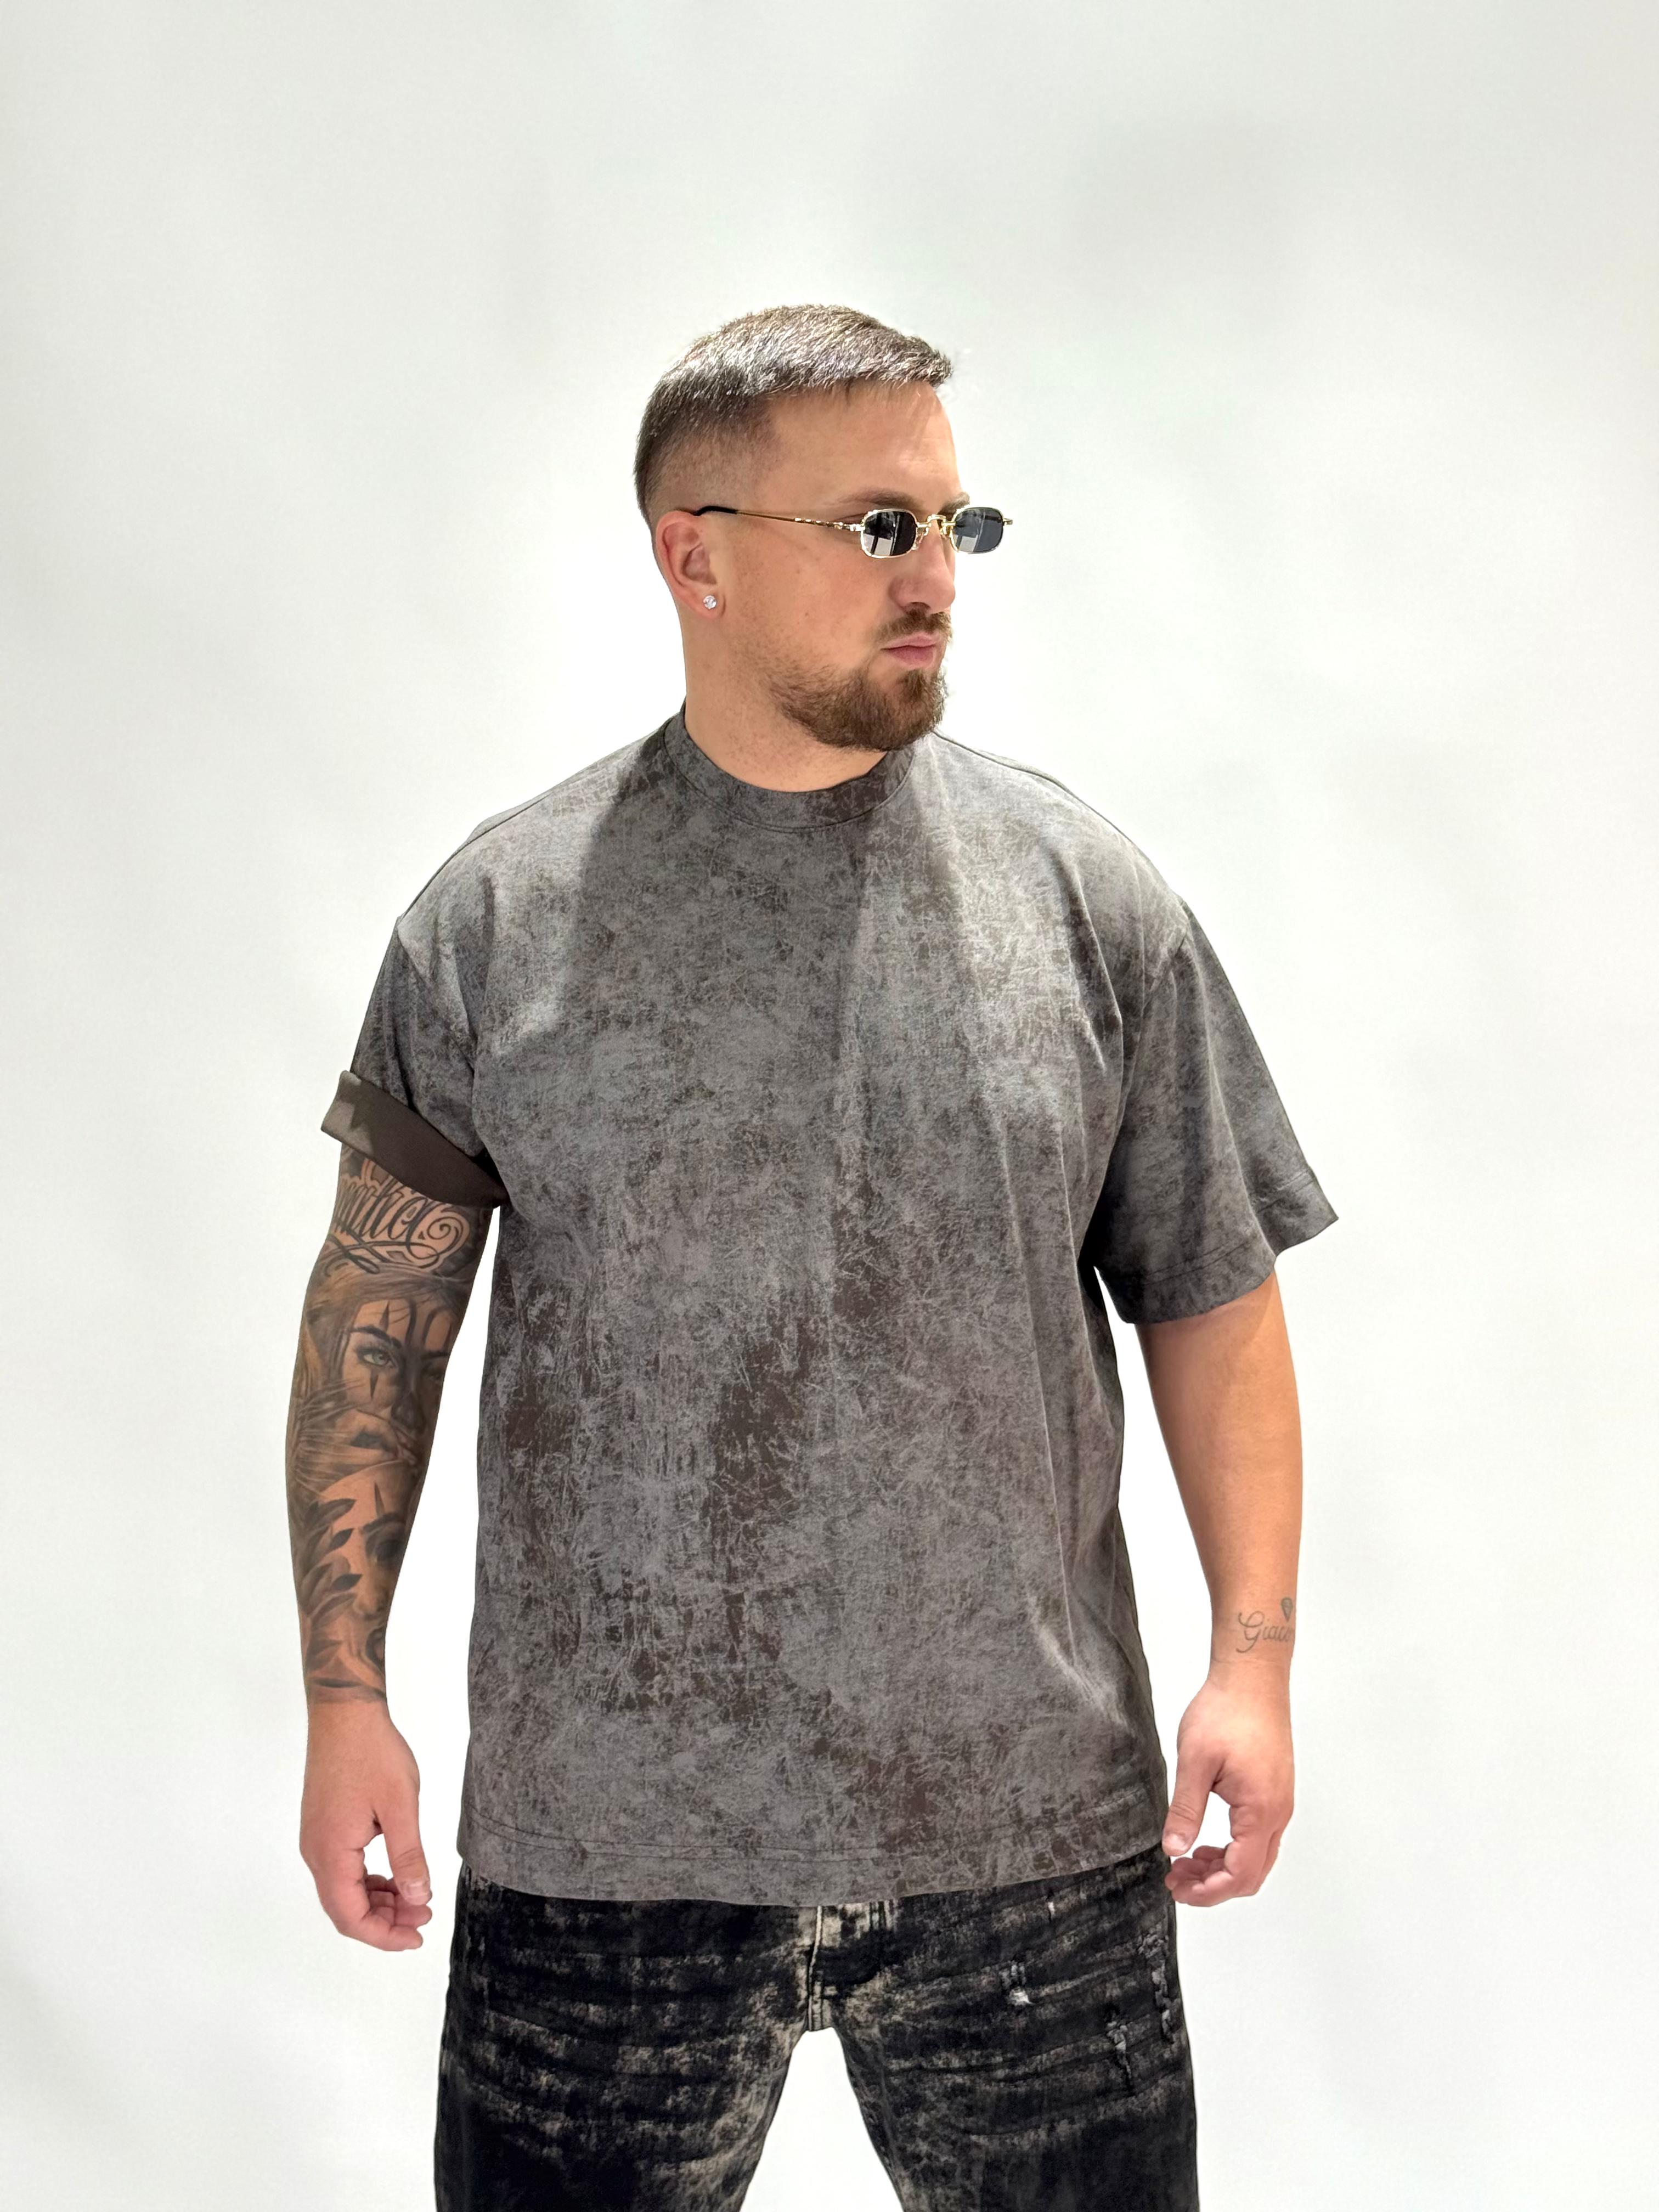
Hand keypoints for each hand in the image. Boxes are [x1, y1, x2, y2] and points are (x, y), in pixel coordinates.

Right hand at [299, 1701, 433, 1950]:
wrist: (344, 1713)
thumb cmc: (372, 1752)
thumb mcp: (400, 1805)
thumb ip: (408, 1856)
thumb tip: (418, 1898)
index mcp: (331, 1853)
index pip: (351, 1916)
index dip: (384, 1935)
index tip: (417, 1937)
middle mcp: (316, 1852)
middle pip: (345, 1909)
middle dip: (385, 1920)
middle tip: (424, 1916)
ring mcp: (316, 1840)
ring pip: (344, 1890)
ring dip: (378, 1901)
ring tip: (416, 1897)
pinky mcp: (323, 1827)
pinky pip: (343, 1869)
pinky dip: (369, 1880)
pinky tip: (395, 1876)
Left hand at [1160, 1668, 1293, 1905]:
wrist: (1252, 1678)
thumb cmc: (1226, 1712)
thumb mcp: (1195, 1761)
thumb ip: (1186, 1810)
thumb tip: (1174, 1850)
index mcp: (1260, 1811)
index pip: (1240, 1875)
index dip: (1208, 1891)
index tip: (1177, 1889)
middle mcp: (1278, 1813)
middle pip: (1252, 1874)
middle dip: (1214, 1886)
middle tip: (1176, 1879)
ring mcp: (1279, 1803)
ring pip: (1257, 1857)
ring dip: (1223, 1868)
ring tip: (1185, 1862)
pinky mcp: (1274, 1791)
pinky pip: (1258, 1837)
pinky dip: (1233, 1849)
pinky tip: (1205, 1841)